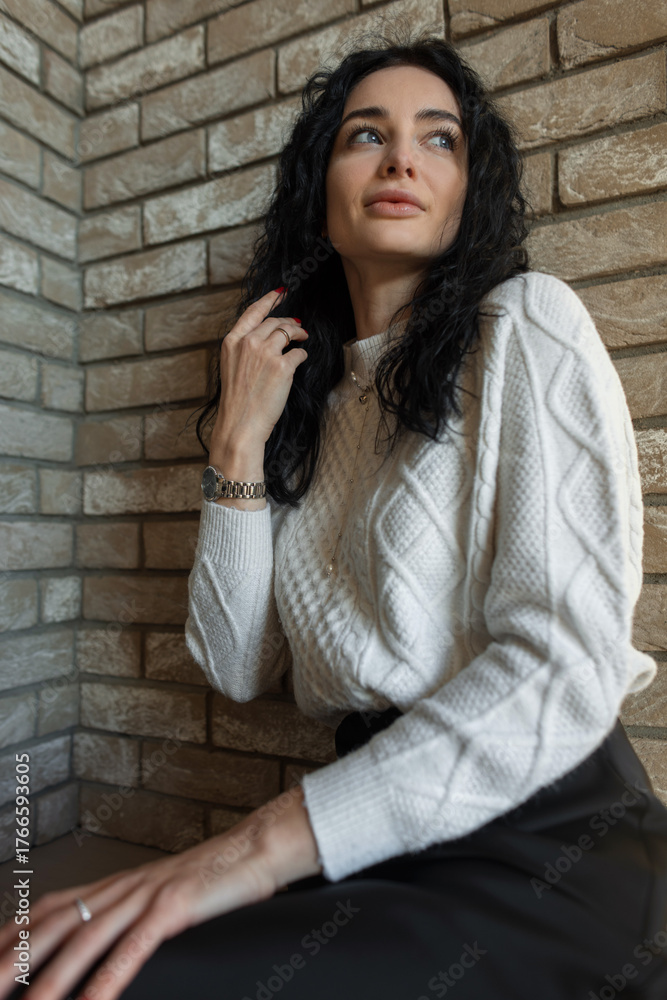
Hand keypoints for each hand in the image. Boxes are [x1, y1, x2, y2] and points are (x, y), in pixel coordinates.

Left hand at [0, 817, 276, 999]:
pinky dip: (107, 979)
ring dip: (48, 979)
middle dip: (12, 961)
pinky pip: (133, 947)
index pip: (45, 910)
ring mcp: (145, 895)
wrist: (256, 848)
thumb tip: (98, 954)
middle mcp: (120, 887)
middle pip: (51, 924)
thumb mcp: (158, 898)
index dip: (10, 936)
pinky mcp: (174, 907)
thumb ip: (126, 919)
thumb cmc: (212, 879)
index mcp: (113, 886)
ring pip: (84, 938)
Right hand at [213, 288, 308, 446]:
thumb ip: (245, 349)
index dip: (268, 300)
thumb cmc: (237, 402)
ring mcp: (265, 353)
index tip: (280, 293)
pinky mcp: (283, 367)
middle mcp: (248, 343)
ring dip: (299, 333)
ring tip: (303, 336)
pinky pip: (299, 353)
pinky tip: (301, 359)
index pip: (253, 312)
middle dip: (288, 321)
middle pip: (274, 321)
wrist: (240, 425)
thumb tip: (270, 336)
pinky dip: (302, 354)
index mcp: (232, 342)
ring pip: (288, 332)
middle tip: (297, 326)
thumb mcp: (232, 367)